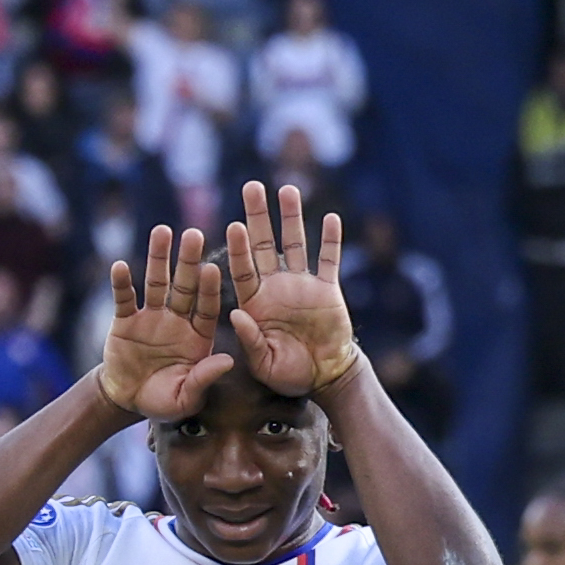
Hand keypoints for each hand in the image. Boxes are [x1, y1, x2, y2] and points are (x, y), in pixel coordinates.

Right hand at [96, 225, 231, 420]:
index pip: (206, 307)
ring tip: (161, 231)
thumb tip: (228, 361)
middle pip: (184, 286)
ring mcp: (151, 316)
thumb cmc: (164, 401)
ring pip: (156, 283)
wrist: (128, 401)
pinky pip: (124, 298)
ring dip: (158, 258)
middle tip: (194, 233)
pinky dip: (122, 283)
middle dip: (188, 261)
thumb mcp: (186, 397)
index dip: (209, 289)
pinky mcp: (125, 320)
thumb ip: (204, 378)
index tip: (212, 268)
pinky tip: (119, 265)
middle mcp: (177, 320)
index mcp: (198, 336)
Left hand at [221, 179, 358, 393]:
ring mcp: (302, 285)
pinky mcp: (328, 289)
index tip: (233, 225)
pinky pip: (329, 260)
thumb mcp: (263, 364)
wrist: (324, 377)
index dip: (239, 249)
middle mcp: (276, 287)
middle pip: (264, 245)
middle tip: (251, 187)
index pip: (243, 269)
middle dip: (258, 216)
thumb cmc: (288, 373)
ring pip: (295, 243)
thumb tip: (236, 314)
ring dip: (291, 217)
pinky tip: (331, 218)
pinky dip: (331, 240)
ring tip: (287, 189)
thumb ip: (250, 340)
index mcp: (255, 302)